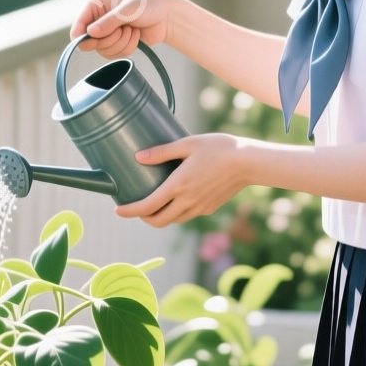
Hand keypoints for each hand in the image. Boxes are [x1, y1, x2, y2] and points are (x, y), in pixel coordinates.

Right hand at [70, 0, 181, 59]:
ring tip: (132, 31)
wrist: (166, 17)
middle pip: (90, 42)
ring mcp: (107, 32)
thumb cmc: (148, 6)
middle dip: (110, 39)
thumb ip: (108, 22)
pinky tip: (135, 36)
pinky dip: (127, 48)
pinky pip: (114, 55)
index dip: (82, 36)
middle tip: (123, 30)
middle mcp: (98, 19)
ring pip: (103, 50)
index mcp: (96, 5)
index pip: (79, 25)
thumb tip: (90, 33)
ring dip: (121, 44)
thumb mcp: (127, 11)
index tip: (92, 41)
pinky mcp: (116, 43)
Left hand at [113, 133, 251, 227]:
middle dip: (143, 218)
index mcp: (178, 186)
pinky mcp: (209, 208)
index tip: (117, 211)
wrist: (248, 162)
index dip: (129, 211)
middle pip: (158, 221)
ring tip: (154, 203)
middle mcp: (187, 202)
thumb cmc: (218, 148)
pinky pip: (187, 215)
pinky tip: (177, 199)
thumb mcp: (187, 144)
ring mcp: (199, 208)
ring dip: (160, 217)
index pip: (147, 207)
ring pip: (173, 220)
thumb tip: (138, 157)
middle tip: (136, 207)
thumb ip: (162, 152)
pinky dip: (176, 212)